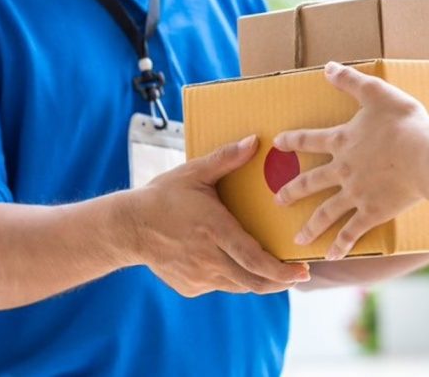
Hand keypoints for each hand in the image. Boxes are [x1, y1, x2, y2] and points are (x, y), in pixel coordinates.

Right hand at [123, 135, 310, 296]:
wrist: (127, 227)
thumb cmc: (163, 196)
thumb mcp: (194, 173)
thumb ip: (226, 159)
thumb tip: (255, 141)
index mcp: (215, 231)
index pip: (254, 260)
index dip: (281, 271)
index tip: (302, 272)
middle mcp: (209, 259)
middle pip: (253, 281)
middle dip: (280, 281)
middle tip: (299, 275)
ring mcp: (198, 276)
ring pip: (239, 286)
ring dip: (259, 281)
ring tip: (275, 271)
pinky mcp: (190, 287)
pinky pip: (220, 285)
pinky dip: (234, 277)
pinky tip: (236, 263)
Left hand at [273, 62, 428, 259]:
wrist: (426, 158)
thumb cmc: (405, 123)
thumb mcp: (377, 93)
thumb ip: (351, 81)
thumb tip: (327, 67)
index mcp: (342, 141)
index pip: (309, 140)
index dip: (292, 140)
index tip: (277, 143)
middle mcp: (342, 170)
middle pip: (310, 182)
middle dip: (292, 192)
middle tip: (278, 201)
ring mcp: (355, 194)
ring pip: (326, 212)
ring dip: (310, 226)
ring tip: (297, 239)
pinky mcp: (372, 212)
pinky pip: (351, 232)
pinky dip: (341, 245)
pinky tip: (331, 256)